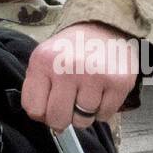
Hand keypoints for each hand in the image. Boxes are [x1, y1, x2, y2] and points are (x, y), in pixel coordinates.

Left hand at [21, 21, 135, 131]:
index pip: (34, 110)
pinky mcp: (118, 82)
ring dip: (85, 113)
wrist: (106, 27)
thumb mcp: (45, 60)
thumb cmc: (72, 49)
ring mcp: (94, 75)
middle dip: (63, 118)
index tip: (51, 104)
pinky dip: (103, 109)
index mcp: (43, 61)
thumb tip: (50, 126)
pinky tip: (102, 91)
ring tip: (87, 92)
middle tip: (70, 103)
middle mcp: (68, 67)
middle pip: (58, 119)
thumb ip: (38, 90)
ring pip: (82, 121)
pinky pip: (104, 115)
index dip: (43, 113)